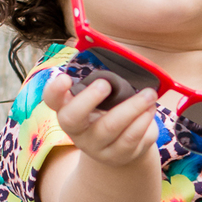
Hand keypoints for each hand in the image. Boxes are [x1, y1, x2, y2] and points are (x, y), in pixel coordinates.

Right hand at [42, 71, 158, 168]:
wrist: (123, 145)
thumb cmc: (111, 109)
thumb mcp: (103, 96)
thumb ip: (101, 76)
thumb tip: (99, 46)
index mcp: (68, 108)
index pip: (52, 100)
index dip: (54, 90)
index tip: (65, 78)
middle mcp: (77, 130)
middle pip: (72, 118)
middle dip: (88, 99)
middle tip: (106, 84)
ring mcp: (95, 146)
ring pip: (109, 127)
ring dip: (132, 107)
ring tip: (149, 93)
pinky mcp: (116, 156)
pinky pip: (130, 138)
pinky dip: (143, 120)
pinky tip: (150, 109)